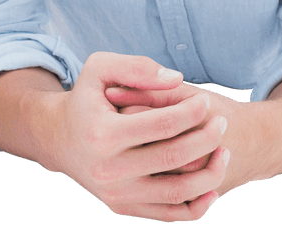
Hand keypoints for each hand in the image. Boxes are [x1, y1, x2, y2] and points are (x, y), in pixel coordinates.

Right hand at [46, 52, 229, 220]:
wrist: (57, 138)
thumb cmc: (85, 99)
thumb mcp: (99, 69)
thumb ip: (137, 67)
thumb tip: (176, 79)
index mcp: (103, 133)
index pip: (164, 124)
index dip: (192, 112)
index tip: (205, 101)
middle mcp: (108, 169)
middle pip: (174, 157)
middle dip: (207, 138)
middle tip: (221, 123)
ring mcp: (115, 193)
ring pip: (177, 192)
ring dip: (211, 173)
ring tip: (224, 152)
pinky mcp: (121, 207)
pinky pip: (169, 214)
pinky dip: (197, 204)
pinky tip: (211, 185)